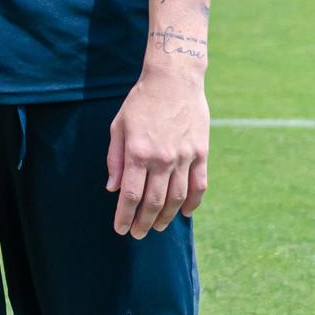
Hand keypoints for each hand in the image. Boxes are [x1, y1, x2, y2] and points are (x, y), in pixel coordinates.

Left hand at [106, 68, 208, 238]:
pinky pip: (199, 186)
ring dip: (166, 216)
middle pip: (154, 201)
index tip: (120, 229)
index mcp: (138, 152)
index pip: (131, 194)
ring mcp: (184, 157)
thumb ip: (115, 159)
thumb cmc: (140, 102)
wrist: (174, 80)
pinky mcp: (201, 154)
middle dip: (144, 222)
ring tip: (156, 226)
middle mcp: (162, 159)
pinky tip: (184, 213)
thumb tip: (112, 188)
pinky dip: (193, 203)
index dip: (125, 215)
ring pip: (177, 198)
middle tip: (138, 234)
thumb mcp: (119, 126)